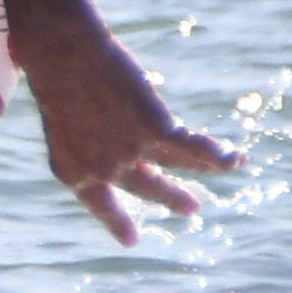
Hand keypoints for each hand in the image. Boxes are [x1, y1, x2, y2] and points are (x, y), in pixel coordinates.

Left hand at [9, 6, 236, 245]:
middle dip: (171, 198)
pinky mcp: (154, 129)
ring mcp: (128, 152)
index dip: (117, 222)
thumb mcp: (67, 118)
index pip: (100, 204)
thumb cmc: (54, 73)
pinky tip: (237, 159)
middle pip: (146, 187)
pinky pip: (193, 147)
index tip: (131, 241)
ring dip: (203, 171)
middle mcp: (101, 169)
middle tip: (192, 208)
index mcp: (71, 171)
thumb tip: (137, 143)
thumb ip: (95, 138)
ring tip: (228, 171)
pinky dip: (218, 155)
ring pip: (176, 165)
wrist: (62, 52)